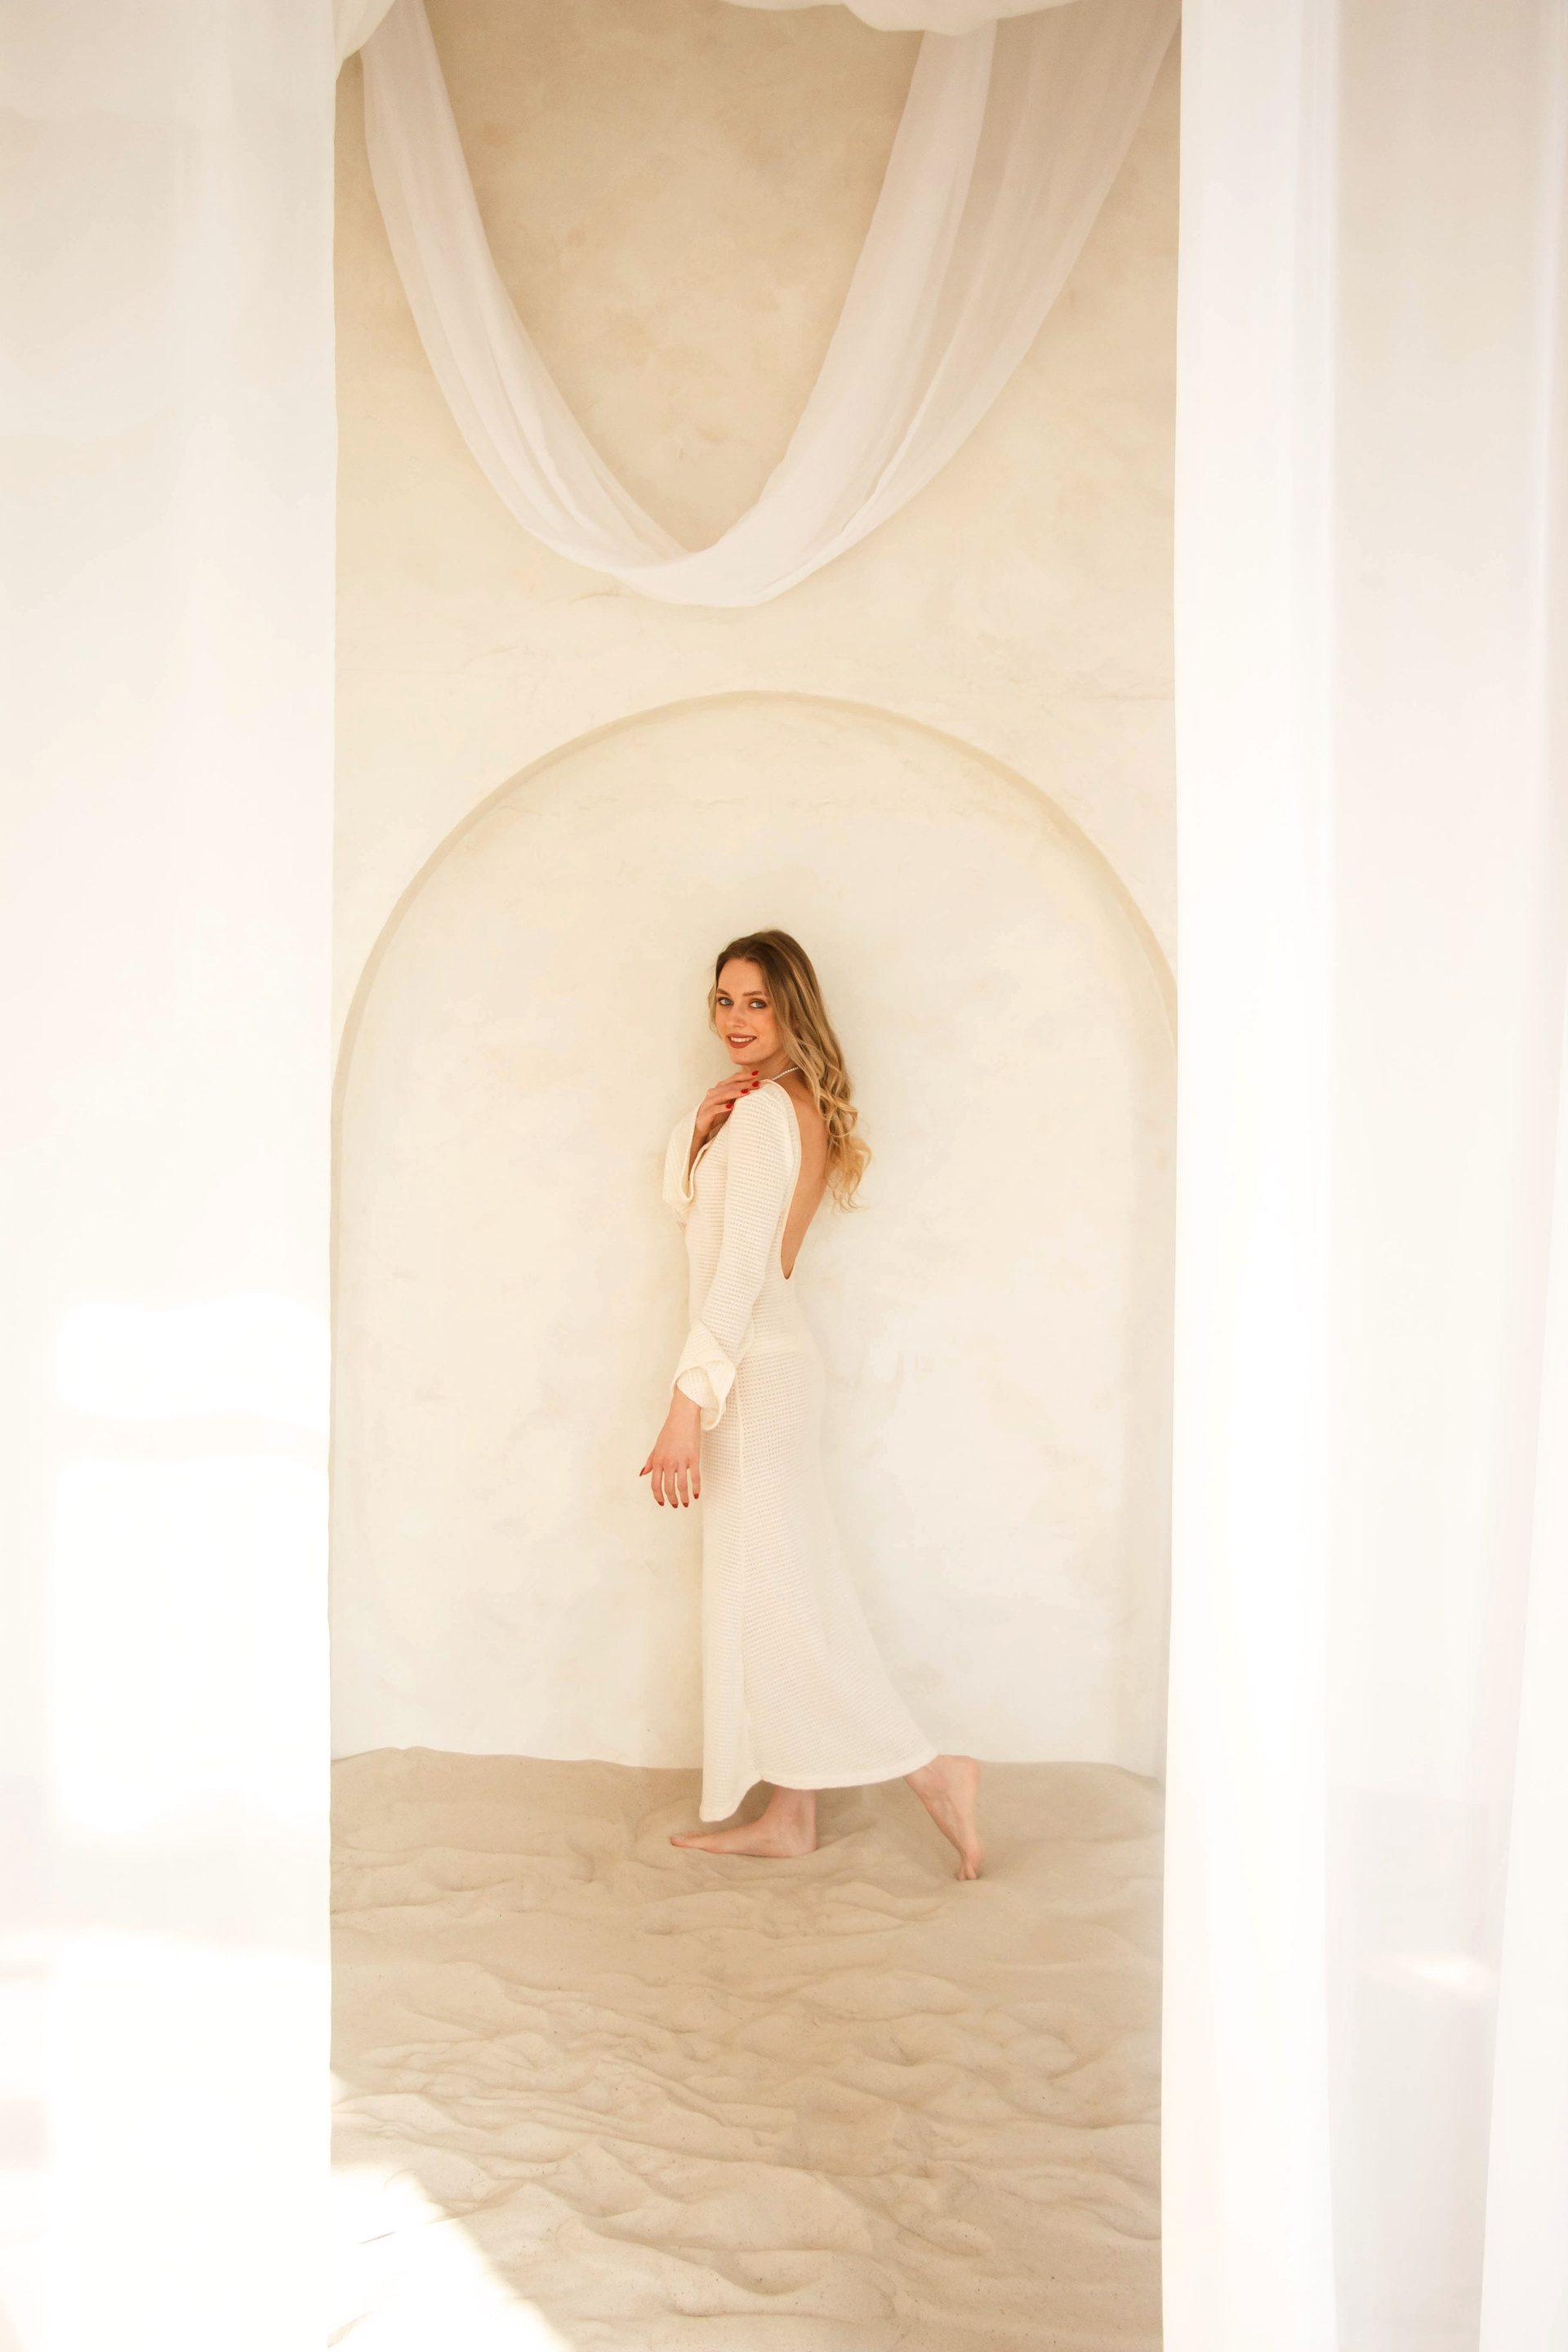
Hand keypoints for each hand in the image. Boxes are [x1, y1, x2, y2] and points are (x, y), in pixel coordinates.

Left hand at [640, 1391, 702, 1506]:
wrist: (683, 1417)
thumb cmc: (670, 1430)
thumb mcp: (656, 1446)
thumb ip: (650, 1461)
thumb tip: (643, 1473)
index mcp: (658, 1461)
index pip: (655, 1484)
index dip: (658, 1496)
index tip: (662, 1502)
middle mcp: (668, 1463)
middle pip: (668, 1488)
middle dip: (672, 1500)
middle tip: (675, 1505)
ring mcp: (681, 1461)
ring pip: (682, 1486)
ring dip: (683, 1498)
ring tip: (686, 1503)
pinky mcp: (694, 1458)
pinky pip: (695, 1478)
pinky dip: (696, 1488)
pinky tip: (696, 1494)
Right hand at [691, 1068, 761, 1156]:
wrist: (701, 1124)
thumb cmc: (718, 1112)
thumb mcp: (730, 1102)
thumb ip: (739, 1095)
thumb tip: (756, 1089)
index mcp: (721, 1088)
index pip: (733, 1078)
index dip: (744, 1075)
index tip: (757, 1074)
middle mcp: (714, 1092)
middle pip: (730, 1085)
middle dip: (744, 1084)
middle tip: (756, 1084)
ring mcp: (709, 1101)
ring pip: (723, 1095)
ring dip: (735, 1093)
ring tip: (746, 1092)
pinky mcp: (707, 1112)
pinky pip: (715, 1108)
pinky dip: (723, 1107)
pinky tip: (730, 1107)